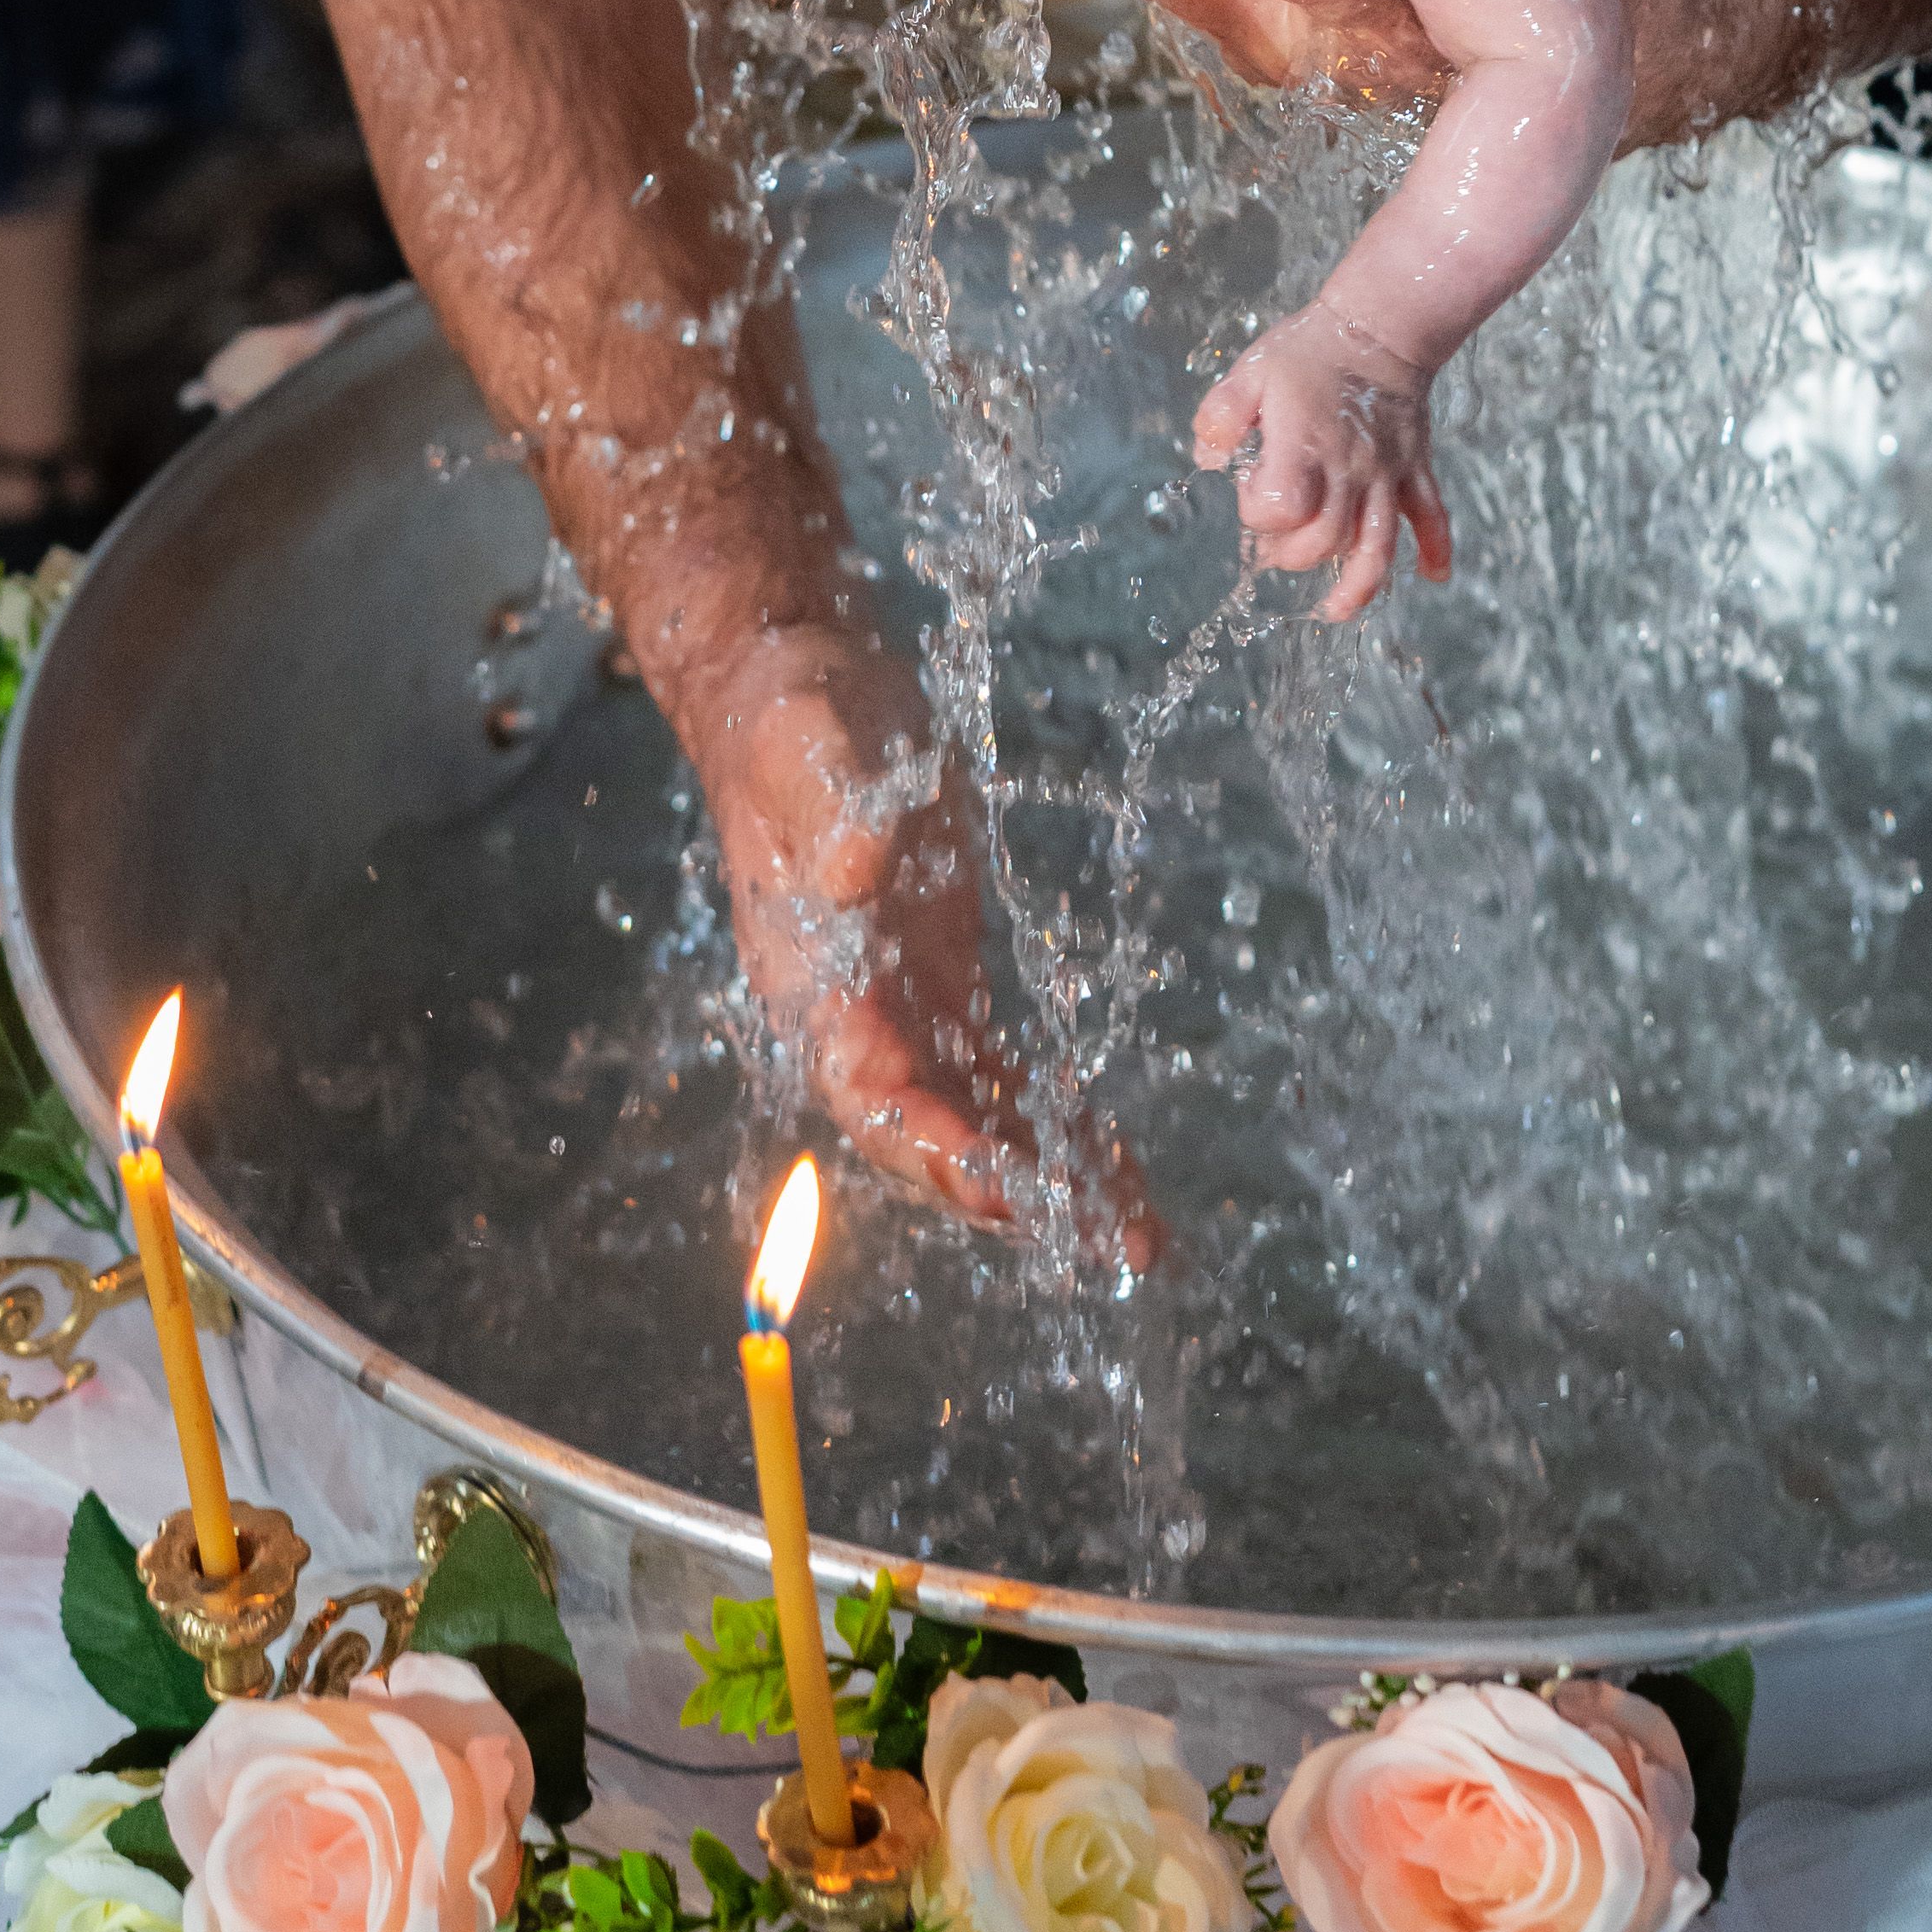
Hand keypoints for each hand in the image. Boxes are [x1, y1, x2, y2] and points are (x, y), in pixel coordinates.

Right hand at [689, 625, 1159, 1261]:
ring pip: (972, 1120)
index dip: (934, 1147)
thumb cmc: (798, 718)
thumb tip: (858, 869)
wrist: (795, 690)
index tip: (1008, 1187)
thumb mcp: (809, 746)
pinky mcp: (943, 984)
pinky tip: (1110, 1155)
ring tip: (1136, 1235)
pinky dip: (1048, 1120)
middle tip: (1112, 1242)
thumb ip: (835, 812)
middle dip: (1014, 1195)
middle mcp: (851, 1019)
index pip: (870, 1095)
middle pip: (929, 1136)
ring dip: (1047, 1178)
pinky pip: (994, 1075)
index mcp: (808, 984)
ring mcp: (900, 1009)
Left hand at [1191, 313, 1451, 622]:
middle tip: (1273, 548)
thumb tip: (1206, 458)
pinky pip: (1432, 515)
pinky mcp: (1413, 470)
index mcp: (1305, 446)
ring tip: (1333, 611)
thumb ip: (1219, 416)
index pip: (1281, 508)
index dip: (1256, 513)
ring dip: (1358, 585)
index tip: (1248, 491)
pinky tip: (1433, 577)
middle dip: (1293, 556)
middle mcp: (1350, 470)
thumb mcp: (1249, 372)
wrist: (1381, 324)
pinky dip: (1436, 549)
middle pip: (1326, 541)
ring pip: (1379, 546)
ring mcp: (1387, 475)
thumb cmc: (1309, 350)